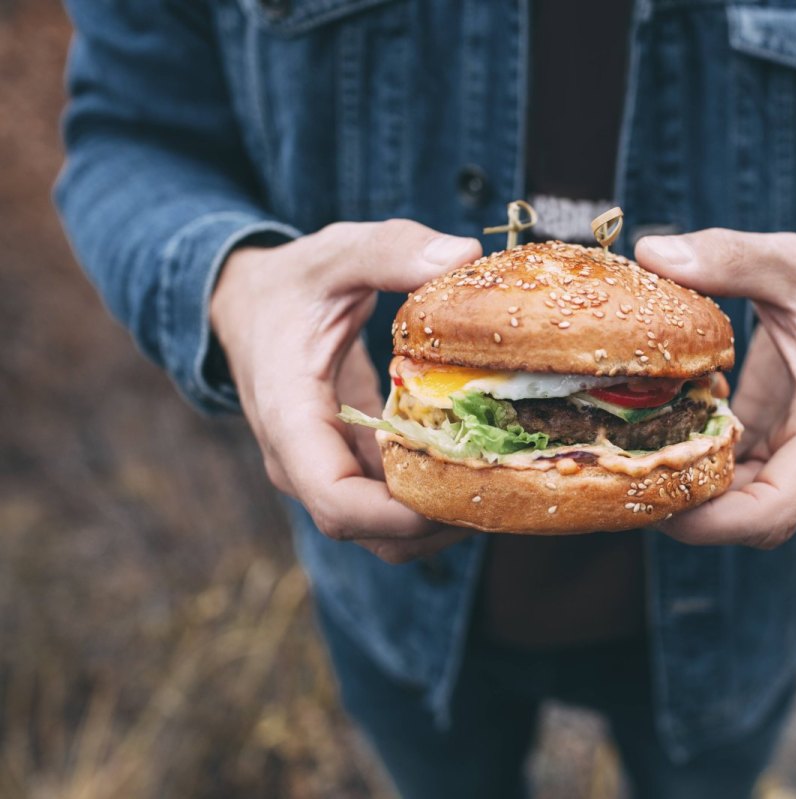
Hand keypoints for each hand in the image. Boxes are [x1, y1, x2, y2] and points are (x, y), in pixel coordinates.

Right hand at [211, 220, 482, 562]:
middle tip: (507, 488)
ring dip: (443, 519)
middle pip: (370, 532)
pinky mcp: (351, 466)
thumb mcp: (336, 254)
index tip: (462, 495)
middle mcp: (303, 462)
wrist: (248, 304)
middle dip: (438, 524)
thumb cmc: (292, 282)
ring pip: (384, 531)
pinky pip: (391, 506)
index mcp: (290, 419)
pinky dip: (435, 499)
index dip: (399, 515)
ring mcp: (326, 470)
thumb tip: (463, 255)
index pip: (336, 501)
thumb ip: (392, 250)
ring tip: (505, 481)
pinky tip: (484, 467)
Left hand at [636, 230, 795, 548]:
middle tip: (622, 485)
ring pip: (738, 502)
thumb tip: (651, 252)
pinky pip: (730, 470)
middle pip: (750, 519)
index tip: (659, 507)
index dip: (715, 522)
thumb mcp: (792, 262)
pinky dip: (692, 462)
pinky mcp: (770, 436)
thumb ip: (728, 258)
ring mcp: (791, 451)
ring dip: (686, 493)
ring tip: (625, 466)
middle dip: (689, 516)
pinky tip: (649, 438)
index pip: (775, 509)